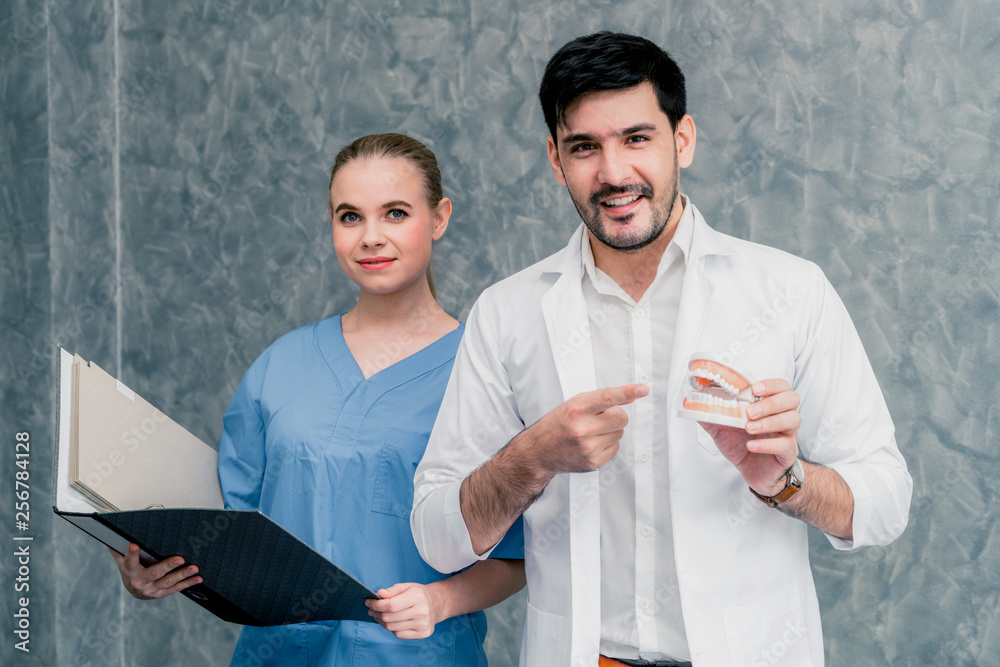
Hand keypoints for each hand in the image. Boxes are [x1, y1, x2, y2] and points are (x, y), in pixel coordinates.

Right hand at [109, 544, 201, 599]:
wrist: (133, 590)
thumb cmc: (130, 570)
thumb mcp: (122, 559)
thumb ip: (119, 547)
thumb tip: (110, 531)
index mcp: (129, 571)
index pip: (128, 562)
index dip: (131, 554)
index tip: (133, 545)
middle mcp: (140, 582)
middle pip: (154, 573)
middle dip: (168, 566)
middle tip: (180, 558)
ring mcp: (151, 590)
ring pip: (168, 582)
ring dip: (182, 575)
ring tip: (194, 568)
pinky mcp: (161, 594)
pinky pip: (176, 589)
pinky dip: (188, 583)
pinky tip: (198, 578)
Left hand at [366, 582, 443, 639]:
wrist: (437, 604)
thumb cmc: (419, 594)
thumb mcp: (407, 586)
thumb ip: (393, 590)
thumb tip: (379, 594)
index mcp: (417, 597)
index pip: (391, 605)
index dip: (376, 605)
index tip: (368, 602)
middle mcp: (421, 612)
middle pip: (390, 617)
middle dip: (376, 613)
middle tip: (370, 610)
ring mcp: (422, 625)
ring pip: (392, 627)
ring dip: (381, 621)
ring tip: (377, 616)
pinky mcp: (422, 634)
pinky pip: (399, 634)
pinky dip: (391, 628)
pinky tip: (389, 622)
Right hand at [528, 384, 648, 475]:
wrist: (539, 452)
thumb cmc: (557, 424)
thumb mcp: (574, 404)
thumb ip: (602, 399)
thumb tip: (631, 396)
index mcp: (576, 409)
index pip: (607, 398)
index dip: (627, 391)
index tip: (643, 389)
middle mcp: (582, 429)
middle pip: (621, 417)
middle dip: (615, 416)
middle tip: (600, 418)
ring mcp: (588, 447)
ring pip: (620, 433)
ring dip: (610, 431)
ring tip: (591, 433)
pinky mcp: (594, 461)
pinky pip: (616, 447)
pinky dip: (608, 444)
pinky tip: (592, 444)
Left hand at [698, 379, 800, 495]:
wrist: (753, 472)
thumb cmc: (742, 445)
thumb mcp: (721, 429)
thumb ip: (709, 414)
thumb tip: (689, 402)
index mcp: (769, 406)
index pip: (781, 386)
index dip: (771, 384)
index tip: (754, 389)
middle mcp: (782, 416)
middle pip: (791, 399)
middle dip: (770, 402)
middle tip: (749, 412)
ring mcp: (787, 435)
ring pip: (793, 419)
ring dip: (769, 421)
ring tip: (748, 428)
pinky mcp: (787, 453)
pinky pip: (786, 445)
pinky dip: (768, 444)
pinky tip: (751, 446)